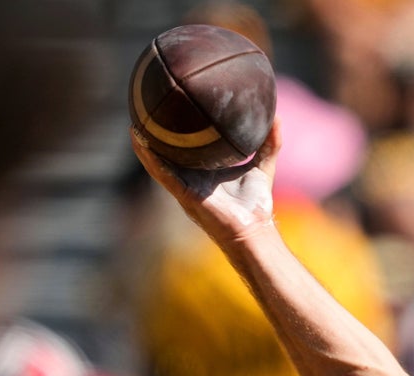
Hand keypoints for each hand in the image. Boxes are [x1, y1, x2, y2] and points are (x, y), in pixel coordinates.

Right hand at [129, 118, 281, 244]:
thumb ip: (270, 143)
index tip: (170, 107)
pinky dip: (151, 158)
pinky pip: (163, 173)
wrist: (254, 229)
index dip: (176, 131)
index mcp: (203, 171)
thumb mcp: (262, 165)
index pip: (185, 148)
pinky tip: (141, 142)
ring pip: (157, 162)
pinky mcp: (185, 193)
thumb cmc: (255, 203)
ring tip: (135, 123)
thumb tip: (278, 117)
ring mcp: (184, 185)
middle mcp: (190, 177)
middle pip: (165, 153)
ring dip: (144, 144)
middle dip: (153, 135)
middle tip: (145, 109)